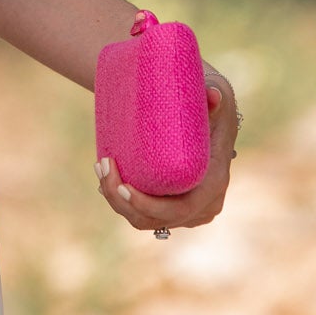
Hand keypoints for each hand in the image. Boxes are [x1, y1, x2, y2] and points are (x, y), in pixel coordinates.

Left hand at [94, 74, 238, 231]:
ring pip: (145, 220)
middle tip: (102, 166)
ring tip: (100, 167)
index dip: (149, 206)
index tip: (123, 186)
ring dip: (117, 199)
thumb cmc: (207, 102)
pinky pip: (143, 215)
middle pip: (156, 219)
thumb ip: (215, 94)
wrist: (209, 115)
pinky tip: (105, 181)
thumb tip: (212, 94)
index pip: (181, 208)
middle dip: (122, 200)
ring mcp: (188, 212)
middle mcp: (204, 204)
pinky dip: (122, 201)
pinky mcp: (173, 210)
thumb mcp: (214, 94)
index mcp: (215, 182)